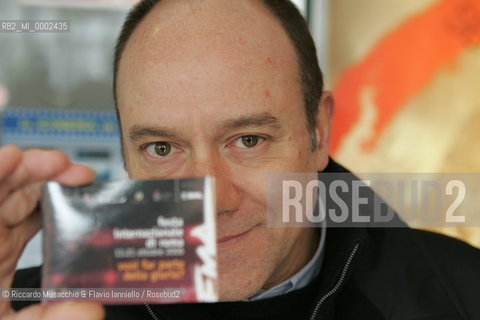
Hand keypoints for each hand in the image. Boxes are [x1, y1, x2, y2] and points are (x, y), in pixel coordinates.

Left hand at [0, 145, 103, 318]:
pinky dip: (48, 205)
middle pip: (6, 193)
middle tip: (72, 169)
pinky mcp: (8, 253)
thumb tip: (88, 306)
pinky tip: (67, 199)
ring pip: (19, 201)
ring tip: (78, 177)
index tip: (18, 156)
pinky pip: (27, 219)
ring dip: (49, 184)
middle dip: (38, 172)